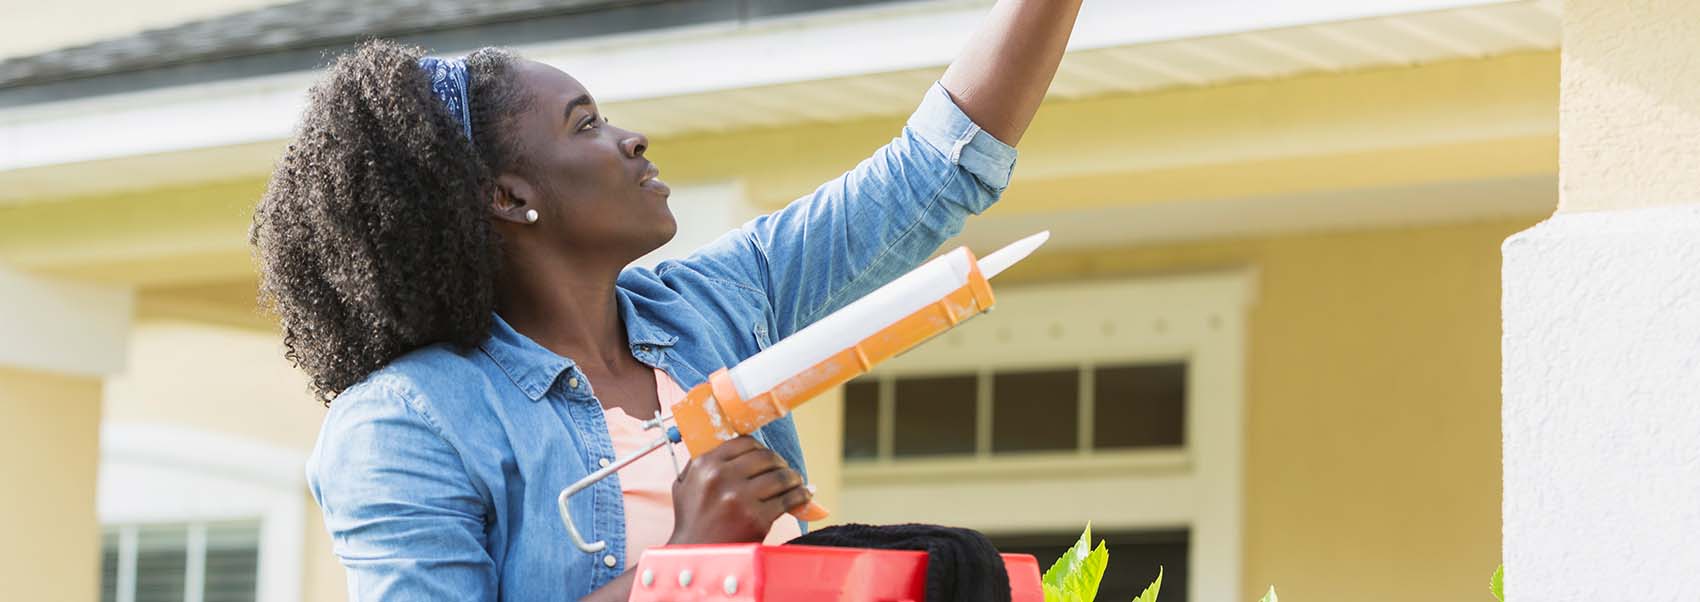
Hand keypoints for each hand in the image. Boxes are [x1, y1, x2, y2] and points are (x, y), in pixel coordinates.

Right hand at [667, 436, 810, 544]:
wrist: (695, 556)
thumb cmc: (692, 522)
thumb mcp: (685, 485)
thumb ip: (703, 464)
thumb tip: (732, 448)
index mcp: (705, 465)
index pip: (744, 442)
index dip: (761, 449)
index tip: (767, 458)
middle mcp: (722, 477)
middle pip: (766, 457)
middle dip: (780, 463)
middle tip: (784, 471)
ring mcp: (740, 498)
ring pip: (781, 476)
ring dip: (793, 478)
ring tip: (796, 482)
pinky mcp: (757, 518)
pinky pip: (788, 499)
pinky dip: (800, 496)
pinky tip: (802, 496)